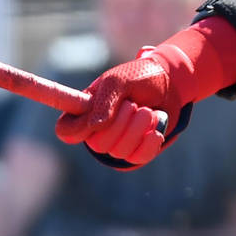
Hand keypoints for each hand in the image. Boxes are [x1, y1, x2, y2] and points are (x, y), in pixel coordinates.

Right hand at [54, 46, 186, 168]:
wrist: (170, 83)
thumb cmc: (138, 77)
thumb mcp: (119, 80)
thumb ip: (105, 101)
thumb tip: (95, 127)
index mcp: (84, 111)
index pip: (65, 130)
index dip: (74, 130)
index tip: (92, 121)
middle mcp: (96, 130)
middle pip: (97, 143)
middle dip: (121, 122)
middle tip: (133, 104)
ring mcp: (117, 142)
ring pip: (119, 151)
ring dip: (138, 127)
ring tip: (148, 111)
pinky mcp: (136, 151)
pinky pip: (137, 158)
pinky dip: (149, 143)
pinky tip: (155, 130)